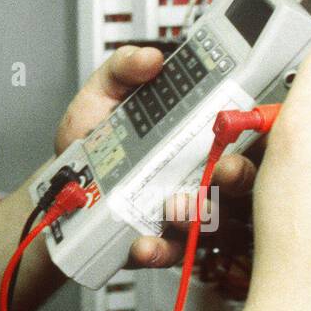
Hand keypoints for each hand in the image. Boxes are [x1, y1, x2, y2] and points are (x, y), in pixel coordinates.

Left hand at [54, 45, 257, 268]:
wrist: (58, 183)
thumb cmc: (91, 137)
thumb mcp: (102, 94)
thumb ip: (123, 70)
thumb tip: (149, 58)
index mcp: (191, 134)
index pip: (238, 131)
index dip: (252, 129)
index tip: (242, 124)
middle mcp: (195, 173)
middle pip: (239, 178)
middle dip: (237, 174)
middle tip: (220, 169)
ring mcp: (180, 210)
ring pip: (212, 221)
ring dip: (199, 215)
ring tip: (175, 206)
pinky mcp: (158, 241)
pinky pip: (171, 253)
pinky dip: (160, 250)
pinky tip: (144, 243)